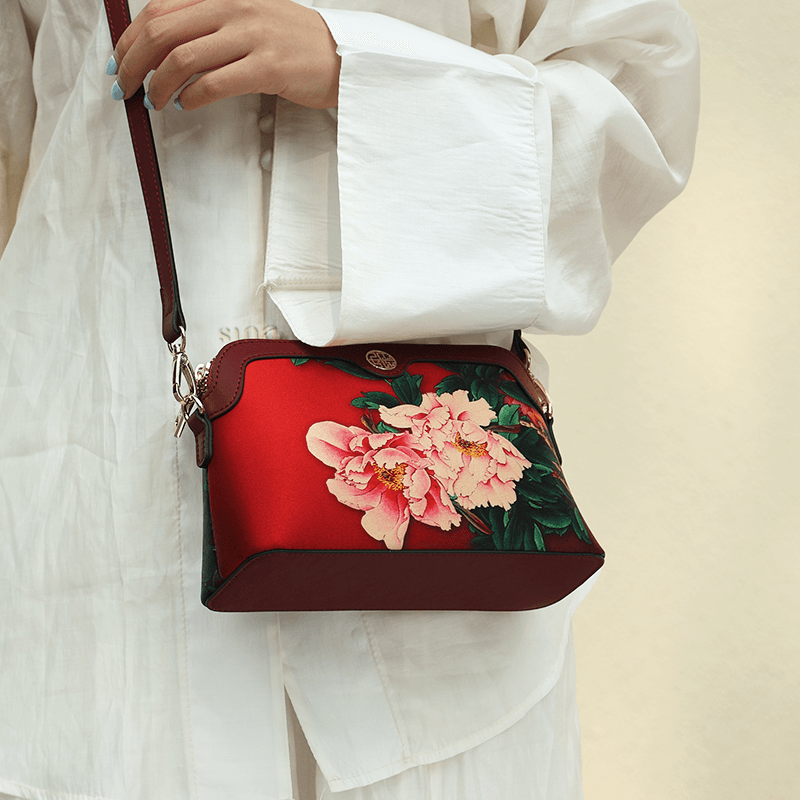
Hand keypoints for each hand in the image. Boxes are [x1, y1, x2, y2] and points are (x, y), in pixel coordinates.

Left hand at [108, 0, 340, 109]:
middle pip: (163, 33)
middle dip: (133, 63)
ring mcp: (252, 37)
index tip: (119, 61)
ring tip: (153, 102)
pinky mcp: (268, 67)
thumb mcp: (251, 20)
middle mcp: (234, 9)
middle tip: (123, 88)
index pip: (160, 9)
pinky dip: (192, 97)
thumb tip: (169, 48)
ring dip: (158, 86)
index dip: (131, 37)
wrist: (344, 56)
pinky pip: (215, 83)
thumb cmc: (296, 44)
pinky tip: (185, 105)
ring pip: (183, 58)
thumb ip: (213, 25)